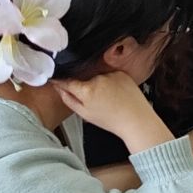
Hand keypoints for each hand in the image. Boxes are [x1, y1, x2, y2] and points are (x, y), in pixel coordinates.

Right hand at [55, 72, 170, 150]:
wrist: (136, 118)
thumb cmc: (112, 120)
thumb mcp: (85, 114)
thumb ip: (68, 99)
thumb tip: (59, 88)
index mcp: (87, 90)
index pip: (67, 81)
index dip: (60, 81)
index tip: (56, 80)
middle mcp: (98, 78)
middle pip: (83, 79)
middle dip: (85, 87)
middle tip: (94, 101)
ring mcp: (110, 74)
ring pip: (97, 77)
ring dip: (98, 85)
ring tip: (108, 99)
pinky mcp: (120, 73)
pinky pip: (109, 75)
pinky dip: (110, 83)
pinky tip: (116, 94)